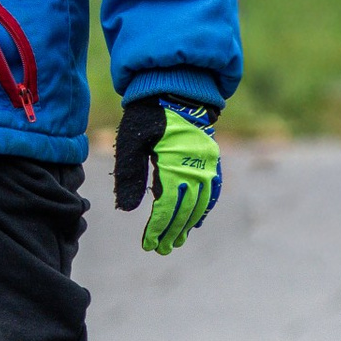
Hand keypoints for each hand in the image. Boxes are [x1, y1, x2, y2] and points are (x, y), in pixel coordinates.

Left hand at [115, 98, 220, 254]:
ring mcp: (207, 164)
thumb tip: (127, 210)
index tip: (148, 244)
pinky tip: (197, 222)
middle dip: (172, 232)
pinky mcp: (212, 160)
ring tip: (176, 241)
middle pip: (184, 209)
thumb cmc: (148, 115)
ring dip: (188, 224)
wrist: (176, 89)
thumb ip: (130, 175)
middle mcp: (196, 167)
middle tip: (161, 250)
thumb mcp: (131, 141)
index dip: (158, 227)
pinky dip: (205, 207)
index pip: (166, 206)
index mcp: (174, 164)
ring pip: (199, 203)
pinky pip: (212, 190)